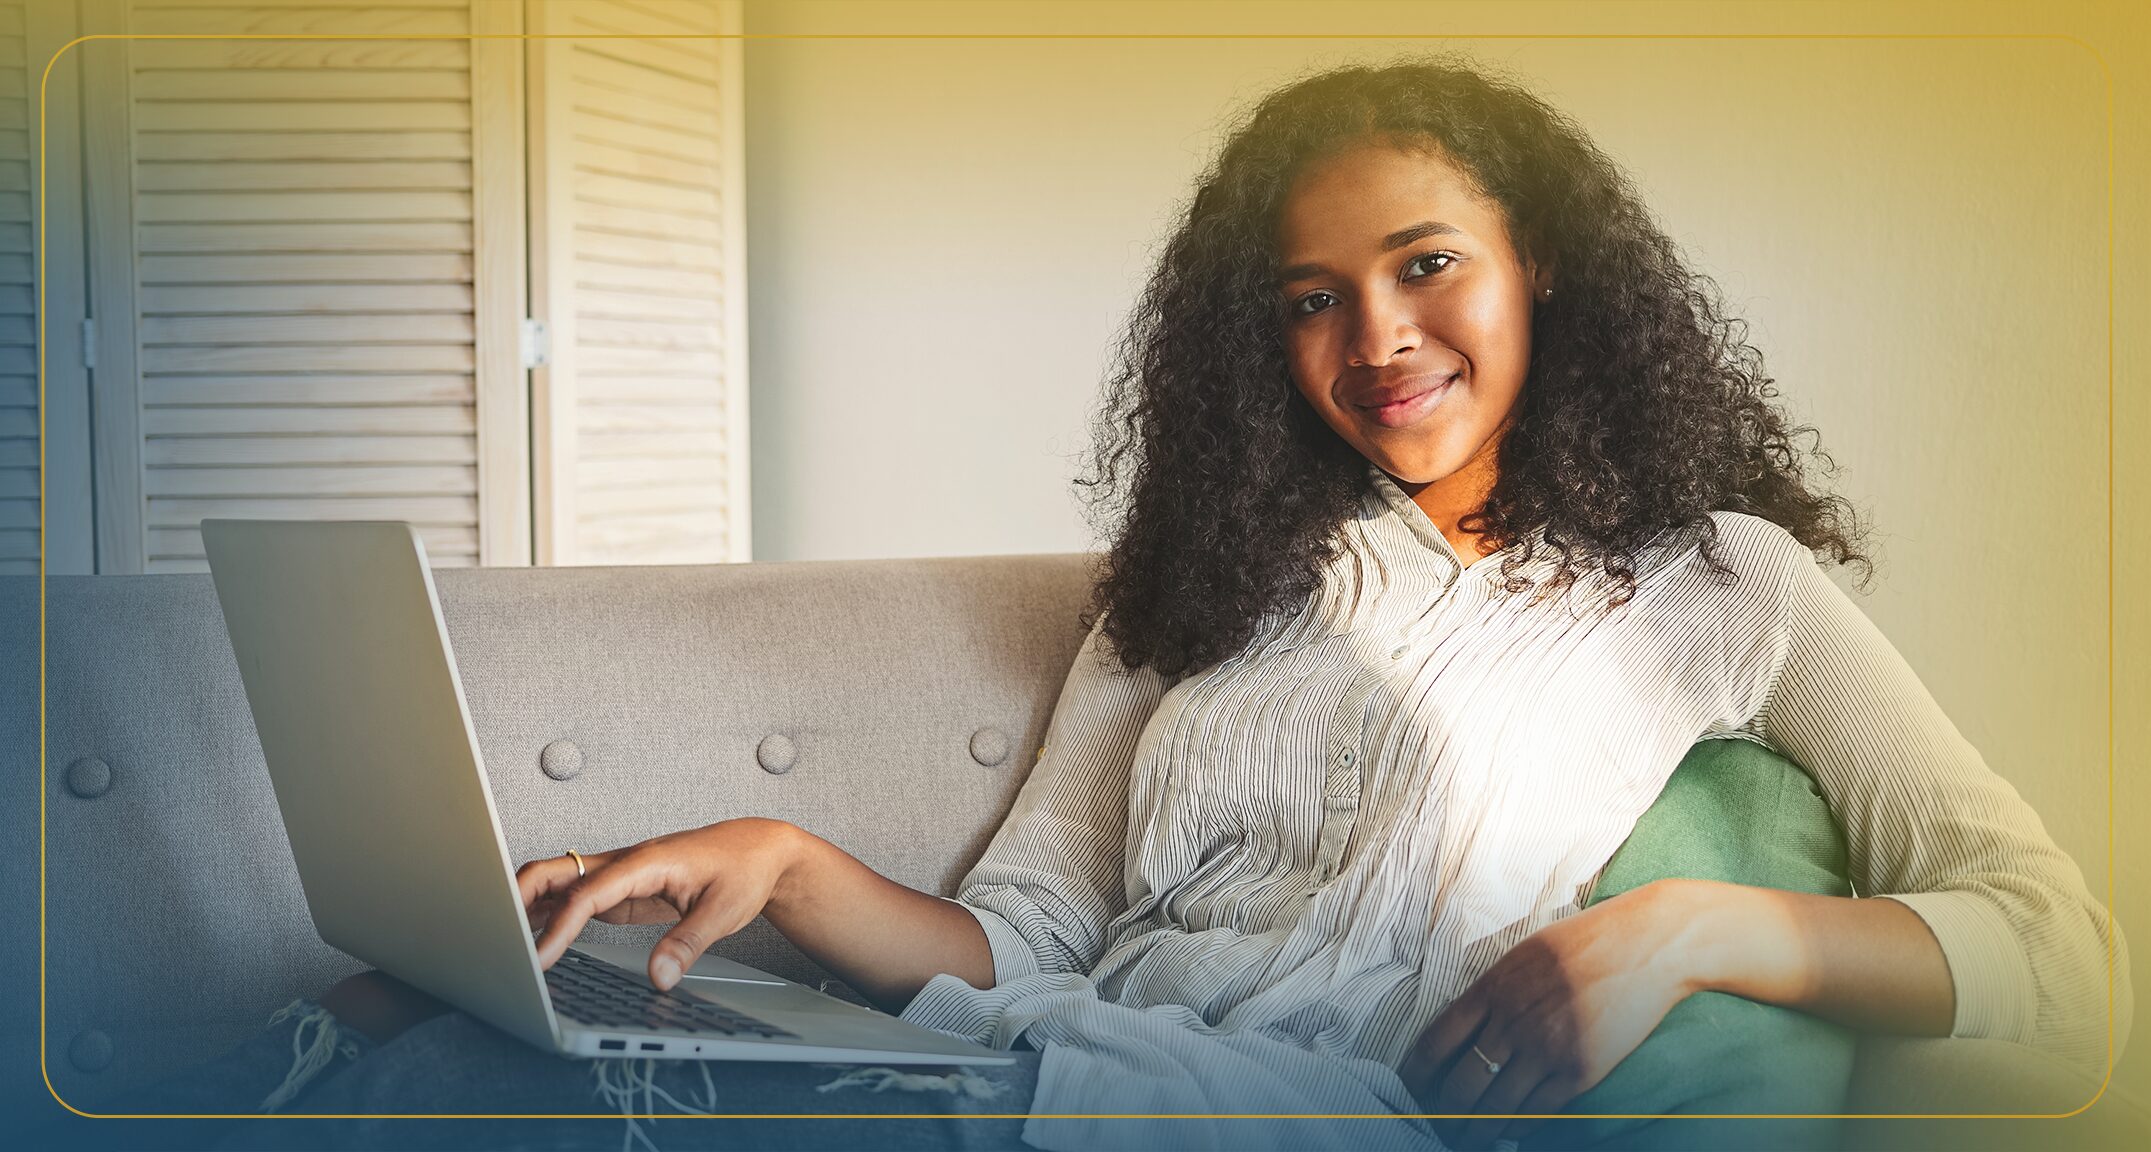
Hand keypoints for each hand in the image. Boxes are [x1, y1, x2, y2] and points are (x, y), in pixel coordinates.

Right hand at [514, 817, 806, 990]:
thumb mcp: (725, 911)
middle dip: (515, 898)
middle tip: (493, 939)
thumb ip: (688, 944)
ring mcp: (618, 875)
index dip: (558, 928)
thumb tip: (657, 979)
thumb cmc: (743, 870)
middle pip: (552, 871)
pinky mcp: (620, 891)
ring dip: (525, 906)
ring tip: (498, 942)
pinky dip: (547, 915)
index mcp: (645, 861)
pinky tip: (532, 938)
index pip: (586, 893)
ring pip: (556, 882)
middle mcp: (623, 863)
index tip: (538, 960)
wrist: (760, 849)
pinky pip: (573, 899)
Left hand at [1398, 880, 1703, 1150]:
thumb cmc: (1586, 941)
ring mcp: (1548, 1049)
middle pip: (1460, 1085)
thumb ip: (1492, 990)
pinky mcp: (1581, 1070)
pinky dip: (1517, 1128)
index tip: (1406, 1093)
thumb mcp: (1524, 955)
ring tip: (1463, 1142)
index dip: (1414, 1076)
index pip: (1435, 1042)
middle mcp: (1514, 1021)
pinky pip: (1538, 1113)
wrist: (1649, 943)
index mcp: (1493, 988)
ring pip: (1495, 1109)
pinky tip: (1508, 1133)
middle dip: (1442, 1114)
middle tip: (1435, 1127)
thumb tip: (1461, 1029)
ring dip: (1475, 1133)